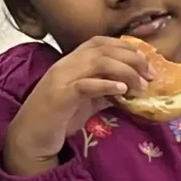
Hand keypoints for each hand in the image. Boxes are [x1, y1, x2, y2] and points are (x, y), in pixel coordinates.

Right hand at [0, 36, 156, 174]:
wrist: (30, 137)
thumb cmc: (59, 118)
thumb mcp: (88, 102)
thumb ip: (106, 92)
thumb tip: (131, 88)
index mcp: (71, 63)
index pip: (100, 42)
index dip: (126, 46)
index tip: (146, 60)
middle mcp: (65, 65)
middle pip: (103, 49)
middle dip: (132, 58)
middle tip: (151, 75)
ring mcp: (61, 79)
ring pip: (96, 62)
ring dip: (125, 71)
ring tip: (141, 85)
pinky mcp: (59, 97)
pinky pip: (85, 85)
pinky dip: (106, 84)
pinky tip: (122, 90)